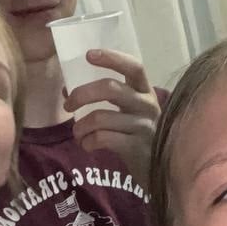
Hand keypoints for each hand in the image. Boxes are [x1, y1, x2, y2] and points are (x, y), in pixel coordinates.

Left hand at [64, 49, 157, 180]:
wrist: (159, 170)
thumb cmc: (137, 136)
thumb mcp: (126, 113)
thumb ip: (103, 99)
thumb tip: (67, 91)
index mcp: (144, 91)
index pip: (133, 67)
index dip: (112, 58)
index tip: (89, 55)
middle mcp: (147, 105)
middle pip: (110, 88)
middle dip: (82, 94)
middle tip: (68, 106)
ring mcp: (144, 126)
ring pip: (100, 117)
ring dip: (81, 126)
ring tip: (78, 134)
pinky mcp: (137, 148)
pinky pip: (102, 138)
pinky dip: (87, 142)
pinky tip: (87, 146)